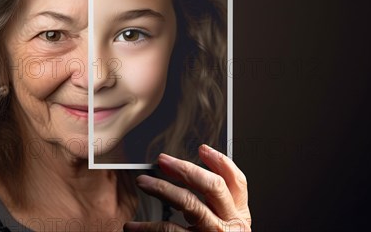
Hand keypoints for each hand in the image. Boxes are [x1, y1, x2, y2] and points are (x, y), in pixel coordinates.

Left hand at [123, 144, 250, 231]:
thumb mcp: (222, 226)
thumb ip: (214, 205)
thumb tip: (186, 173)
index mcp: (240, 217)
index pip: (237, 182)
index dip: (221, 161)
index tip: (203, 148)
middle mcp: (231, 226)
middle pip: (212, 186)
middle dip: (185, 168)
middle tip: (162, 160)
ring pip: (189, 204)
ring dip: (162, 188)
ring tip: (142, 182)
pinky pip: (169, 231)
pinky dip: (146, 228)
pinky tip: (131, 227)